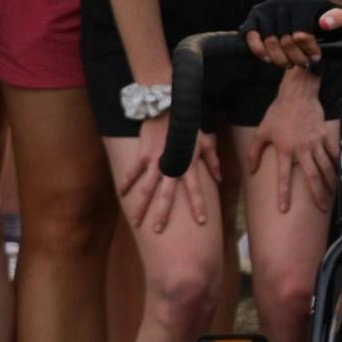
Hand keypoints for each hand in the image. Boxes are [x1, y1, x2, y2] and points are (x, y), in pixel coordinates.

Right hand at [120, 115, 219, 233]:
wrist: (169, 109)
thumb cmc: (189, 127)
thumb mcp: (205, 142)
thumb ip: (213, 161)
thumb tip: (219, 178)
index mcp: (189, 165)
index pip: (196, 190)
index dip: (198, 206)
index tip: (201, 222)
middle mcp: (171, 167)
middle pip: (167, 196)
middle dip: (163, 214)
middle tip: (158, 231)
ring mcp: (155, 162)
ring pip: (146, 189)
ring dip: (141, 206)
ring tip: (137, 221)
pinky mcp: (142, 156)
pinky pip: (132, 172)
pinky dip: (126, 183)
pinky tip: (121, 194)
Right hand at [242, 0, 341, 66]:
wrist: (299, 1)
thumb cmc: (316, 12)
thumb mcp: (332, 12)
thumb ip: (336, 18)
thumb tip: (325, 24)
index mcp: (301, 5)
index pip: (302, 35)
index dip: (309, 50)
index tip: (316, 58)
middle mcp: (281, 7)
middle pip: (286, 41)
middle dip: (296, 58)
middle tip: (304, 64)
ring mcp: (266, 12)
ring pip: (270, 42)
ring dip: (280, 59)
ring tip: (289, 64)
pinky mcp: (254, 18)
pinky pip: (252, 37)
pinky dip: (259, 51)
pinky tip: (269, 59)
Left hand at [248, 70, 337, 212]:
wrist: (297, 95)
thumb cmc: (278, 113)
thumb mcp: (261, 132)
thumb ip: (254, 153)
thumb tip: (252, 170)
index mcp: (285, 150)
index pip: (283, 177)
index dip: (283, 194)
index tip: (284, 209)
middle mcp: (302, 149)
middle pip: (312, 176)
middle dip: (318, 194)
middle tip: (323, 207)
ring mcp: (315, 142)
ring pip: (326, 167)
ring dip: (330, 182)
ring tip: (333, 195)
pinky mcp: (325, 135)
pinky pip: (334, 152)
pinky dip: (338, 163)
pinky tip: (341, 173)